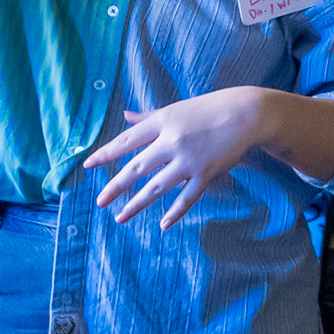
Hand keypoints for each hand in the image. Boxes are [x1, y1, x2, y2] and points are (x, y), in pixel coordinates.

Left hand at [83, 89, 268, 228]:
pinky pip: (186, 198)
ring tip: (120, 218)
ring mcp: (188, 159)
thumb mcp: (175, 109)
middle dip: (116, 186)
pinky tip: (162, 224)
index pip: (126, 140)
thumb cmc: (208, 109)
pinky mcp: (206, 173)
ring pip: (156, 187)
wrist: (245, 113)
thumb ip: (148, 117)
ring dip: (136, 204)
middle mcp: (171, 141)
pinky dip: (174, 212)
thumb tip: (125, 115)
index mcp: (161, 122)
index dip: (106, 153)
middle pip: (136, 167)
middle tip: (100, 202)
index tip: (88, 165)